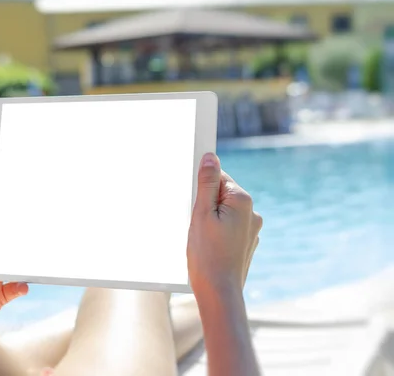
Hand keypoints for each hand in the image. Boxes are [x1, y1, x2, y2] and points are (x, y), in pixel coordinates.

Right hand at [187, 153, 261, 296]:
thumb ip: (206, 183)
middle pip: (222, 194)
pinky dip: (218, 233)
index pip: (218, 177)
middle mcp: (253, 213)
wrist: (219, 293)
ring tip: (204, 240)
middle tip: (198, 226)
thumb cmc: (206, 255)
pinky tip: (211, 248)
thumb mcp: (201, 213)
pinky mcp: (248, 243)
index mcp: (242, 201)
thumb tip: (210, 157)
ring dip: (212, 220)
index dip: (202, 190)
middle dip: (206, 205)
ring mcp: (252, 229)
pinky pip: (230, 228)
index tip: (196, 208)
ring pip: (225, 212)